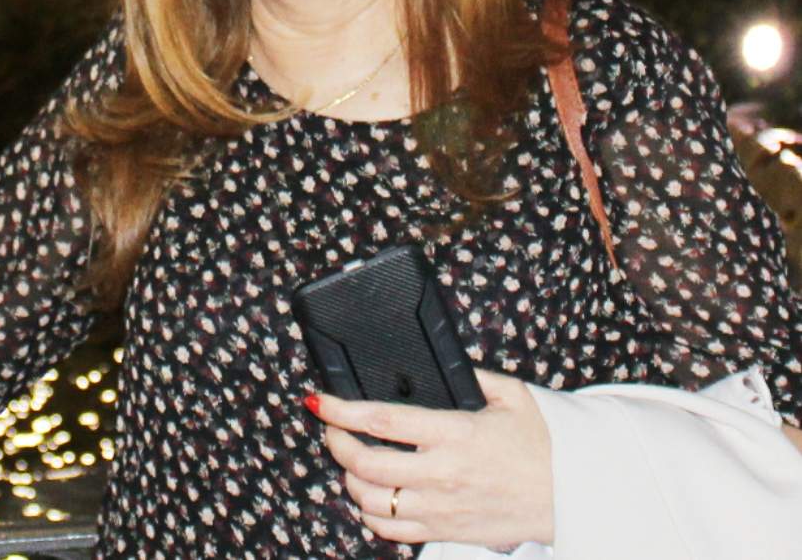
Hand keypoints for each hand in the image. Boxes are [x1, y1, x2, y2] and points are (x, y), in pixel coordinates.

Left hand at [309, 370, 552, 548]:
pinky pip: (393, 531)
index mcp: (456, 433)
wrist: (577, 496)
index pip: (380, 420)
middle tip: (333, 431)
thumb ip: (473, 376)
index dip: (340, 410)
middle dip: (336, 444)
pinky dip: (372, 515)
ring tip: (352, 463)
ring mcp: (442, 507)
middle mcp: (442, 473)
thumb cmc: (548, 445)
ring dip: (351, 480)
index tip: (320, 402)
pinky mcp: (448, 531)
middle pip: (365, 464)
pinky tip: (374, 497)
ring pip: (371, 501)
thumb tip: (443, 364)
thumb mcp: (513, 396)